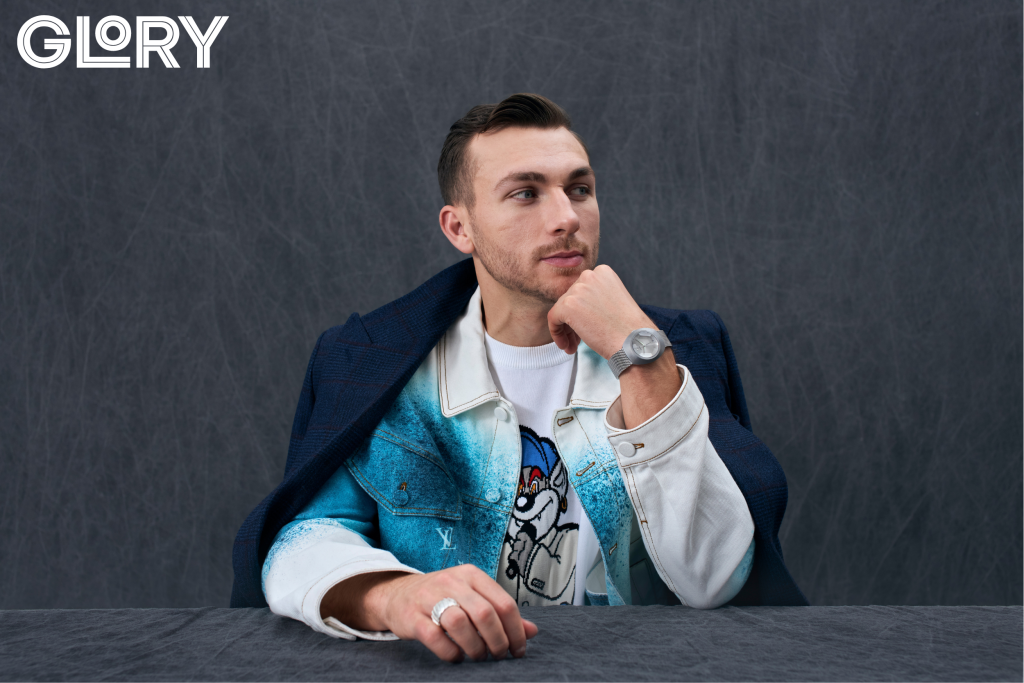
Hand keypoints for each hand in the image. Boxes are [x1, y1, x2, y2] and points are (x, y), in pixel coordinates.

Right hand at [321, 565, 537, 662]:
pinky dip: (451, 653)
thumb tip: (532, 631)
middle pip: (485, 614)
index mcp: (471, 575)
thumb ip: (501, 613)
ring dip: (475, 648)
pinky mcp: (412, 616)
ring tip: (478, 656)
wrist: (397, 595)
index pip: (504, 603)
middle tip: (499, 656)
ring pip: (460, 624)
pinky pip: (436, 638)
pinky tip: (456, 656)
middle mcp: (452, 581)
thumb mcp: (473, 598)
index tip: (519, 649)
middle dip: (498, 641)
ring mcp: (429, 597)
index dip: (516, 630)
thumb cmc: (442, 598)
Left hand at [547, 264, 650, 357]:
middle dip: (572, 321)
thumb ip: (594, 297)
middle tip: (578, 341)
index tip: (587, 326)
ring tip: (573, 346)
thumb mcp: (612, 302)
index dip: (582, 311)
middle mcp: (590, 275)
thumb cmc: (628, 329)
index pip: (581, 290)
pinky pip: (553, 319)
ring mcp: (578, 288)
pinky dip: (557, 334)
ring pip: (561, 310)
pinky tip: (568, 347)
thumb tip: (573, 306)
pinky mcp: (568, 304)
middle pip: (570, 299)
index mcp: (603, 272)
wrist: (635, 342)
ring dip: (566, 330)